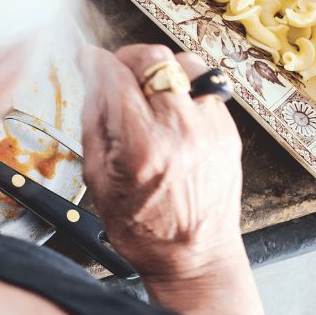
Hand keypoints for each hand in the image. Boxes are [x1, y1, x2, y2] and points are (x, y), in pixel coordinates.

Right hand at [80, 43, 260, 314]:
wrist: (195, 258)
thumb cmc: (144, 229)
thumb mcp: (98, 179)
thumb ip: (94, 123)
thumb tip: (92, 83)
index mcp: (142, 145)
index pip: (115, 77)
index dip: (95, 60)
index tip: (87, 57)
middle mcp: (180, 131)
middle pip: (154, 59)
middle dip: (127, 56)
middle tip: (116, 69)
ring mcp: (210, 129)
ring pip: (186, 63)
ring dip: (161, 67)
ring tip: (148, 85)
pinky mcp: (228, 132)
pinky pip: (206, 87)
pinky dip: (184, 88)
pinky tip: (171, 108)